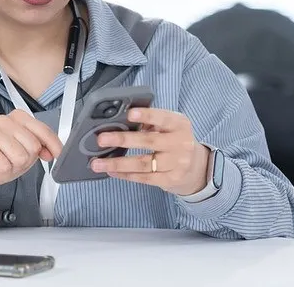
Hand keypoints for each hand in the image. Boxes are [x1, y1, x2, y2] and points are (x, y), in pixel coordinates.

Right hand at [0, 109, 61, 201]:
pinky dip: (1, 172)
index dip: (53, 145)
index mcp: (18, 117)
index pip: (43, 130)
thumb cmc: (1, 159)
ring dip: (12, 166)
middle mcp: (5, 120)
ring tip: (3, 162)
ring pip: (20, 157)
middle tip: (12, 159)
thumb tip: (51, 151)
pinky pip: (5, 166)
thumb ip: (40, 147)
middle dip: (26, 160)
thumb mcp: (26, 152)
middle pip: (33, 146)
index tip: (56, 155)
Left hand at [89, 107, 210, 195]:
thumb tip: (121, 120)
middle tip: (101, 139)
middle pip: (149, 141)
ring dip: (117, 164)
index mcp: (179, 124)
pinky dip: (126, 175)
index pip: (162, 117)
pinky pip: (144, 178)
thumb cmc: (174, 140)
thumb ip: (151, 122)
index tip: (130, 113)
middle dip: (122, 140)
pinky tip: (112, 172)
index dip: (146, 116)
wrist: (196, 167)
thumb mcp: (169, 126)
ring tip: (97, 163)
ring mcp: (177, 163)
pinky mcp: (171, 180)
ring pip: (143, 163)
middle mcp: (180, 143)